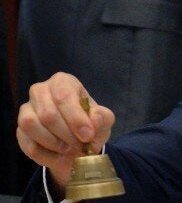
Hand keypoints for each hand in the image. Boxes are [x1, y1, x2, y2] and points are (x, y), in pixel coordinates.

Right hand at [16, 72, 114, 189]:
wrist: (78, 143)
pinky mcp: (20, 131)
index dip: (76, 118)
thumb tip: (93, 121)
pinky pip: (28, 145)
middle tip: (80, 146)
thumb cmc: (91, 124)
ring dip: (54, 144)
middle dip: (67, 135)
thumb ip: (101, 118)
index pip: (64, 96)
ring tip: (70, 149)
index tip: (88, 136)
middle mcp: (40, 91)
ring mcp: (26, 110)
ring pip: (32, 127)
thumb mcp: (104, 119)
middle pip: (48, 114)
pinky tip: (60, 156)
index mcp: (63, 82)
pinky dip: (47, 155)